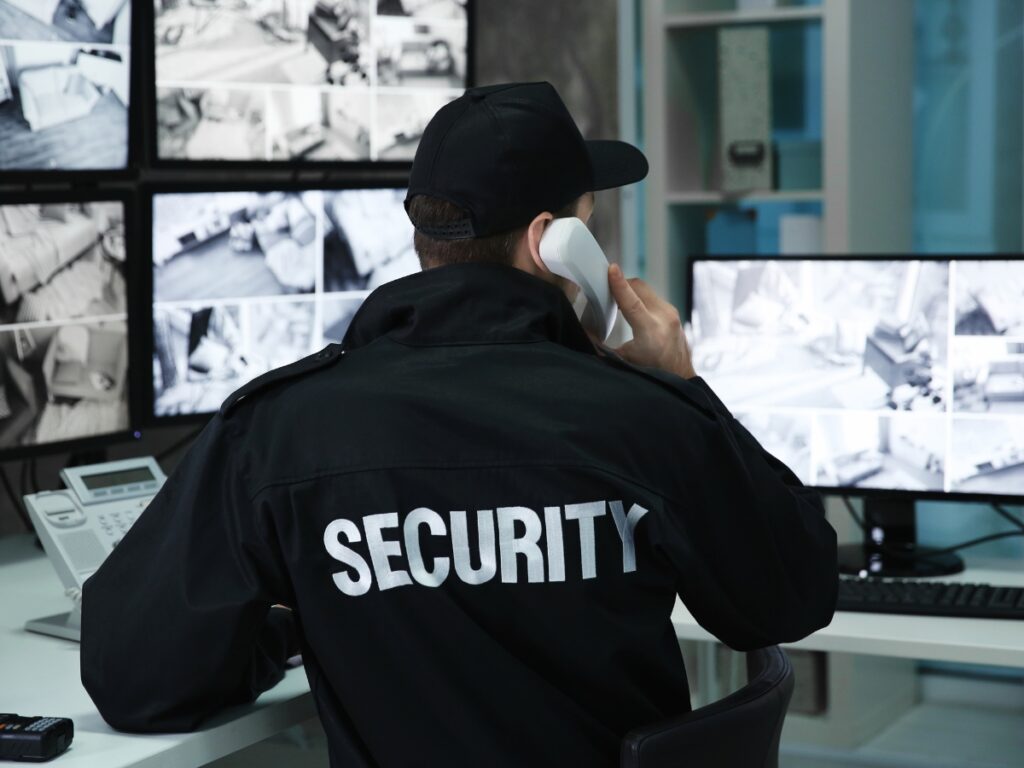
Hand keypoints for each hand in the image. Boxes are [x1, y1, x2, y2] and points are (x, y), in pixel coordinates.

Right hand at [608, 264, 695, 379]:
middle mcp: (664, 319)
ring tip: (616, 298)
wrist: (679, 375)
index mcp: (650, 333)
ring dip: (629, 290)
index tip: (611, 269)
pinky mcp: (673, 311)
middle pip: (638, 288)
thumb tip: (584, 331)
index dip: (619, 285)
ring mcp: (671, 313)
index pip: (632, 303)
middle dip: (621, 284)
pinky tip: (630, 305)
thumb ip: (602, 346)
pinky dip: (639, 296)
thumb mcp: (623, 360)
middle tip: (605, 287)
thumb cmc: (650, 370)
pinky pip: (651, 296)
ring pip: (645, 289)